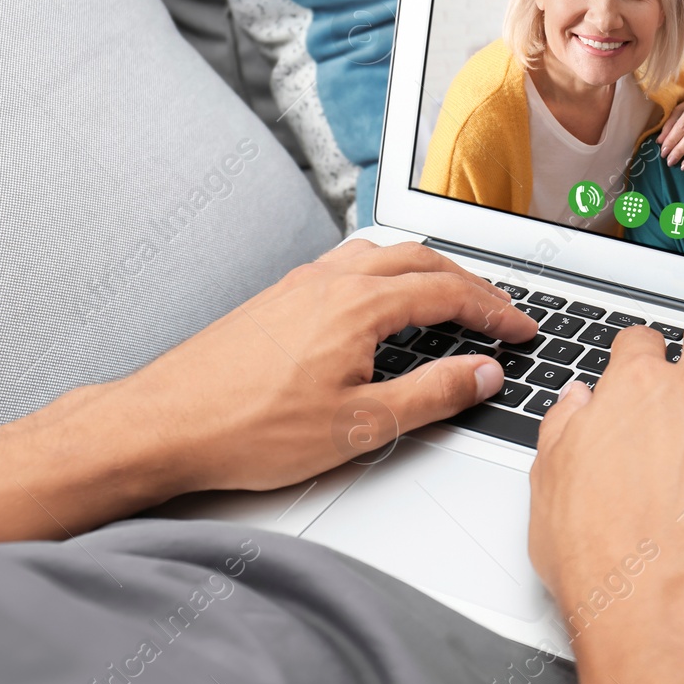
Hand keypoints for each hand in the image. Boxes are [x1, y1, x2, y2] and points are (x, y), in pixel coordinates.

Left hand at [0, 240, 537, 540]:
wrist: (161, 424)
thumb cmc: (247, 428)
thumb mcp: (359, 427)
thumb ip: (432, 396)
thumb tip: (483, 374)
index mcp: (359, 304)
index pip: (449, 291)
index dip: (495, 310)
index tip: (521, 330)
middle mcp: (330, 280)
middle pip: (420, 259)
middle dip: (469, 282)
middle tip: (499, 313)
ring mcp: (299, 284)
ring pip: (381, 255)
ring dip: (427, 270)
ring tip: (450, 299)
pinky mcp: (277, 298)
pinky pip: (347, 265)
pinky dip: (385, 274)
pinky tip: (380, 304)